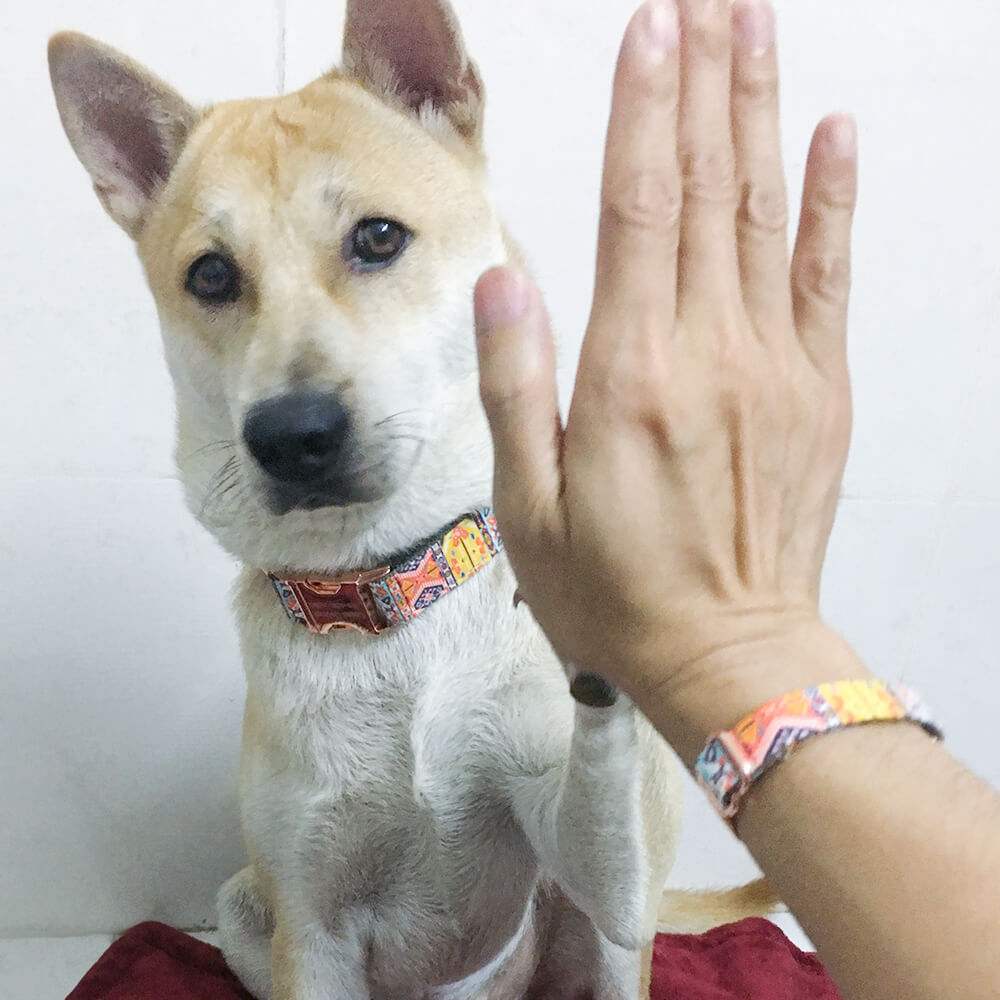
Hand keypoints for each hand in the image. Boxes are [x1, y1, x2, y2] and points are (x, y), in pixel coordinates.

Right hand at [474, 0, 863, 757]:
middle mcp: (710, 354)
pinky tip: (831, 136)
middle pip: (706, 187)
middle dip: (701, 80)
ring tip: (751, 28)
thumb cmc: (619, 593)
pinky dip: (831, 201)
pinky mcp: (819, 393)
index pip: (639, 208)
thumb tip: (501, 284)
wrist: (728, 654)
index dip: (645, 109)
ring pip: (766, 213)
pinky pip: (828, 278)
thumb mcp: (528, 509)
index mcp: (630, 376)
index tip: (650, 28)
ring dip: (757, 112)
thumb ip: (516, 388)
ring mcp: (776, 367)